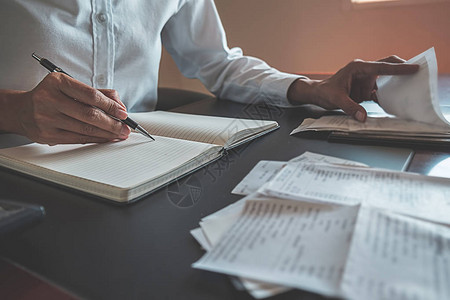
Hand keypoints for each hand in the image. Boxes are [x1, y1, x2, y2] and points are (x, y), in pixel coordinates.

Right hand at [11, 73, 130, 144]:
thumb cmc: (52, 96)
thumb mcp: (70, 86)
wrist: (22, 110)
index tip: (123, 112)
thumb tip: (119, 104)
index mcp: (58, 82)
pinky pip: (78, 139)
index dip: (110, 105)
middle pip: (89, 114)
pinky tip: (106, 138)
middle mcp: (50, 99)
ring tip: (119, 134)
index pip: (90, 95)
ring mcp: (47, 119)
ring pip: (85, 129)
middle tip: (126, 127)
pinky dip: (96, 139)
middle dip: (112, 123)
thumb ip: (96, 92)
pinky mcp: (47, 135)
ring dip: (107, 133)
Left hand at [287, 56, 418, 121]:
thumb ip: (350, 107)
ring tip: (411, 87)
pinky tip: (396, 101)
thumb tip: (362, 117)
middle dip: (402, 67)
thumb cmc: (325, 92)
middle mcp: (364, 71)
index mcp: (358, 68)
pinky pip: (380, 91)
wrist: (318, 94)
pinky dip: (388, 96)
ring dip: (397, 83)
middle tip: (418, 70)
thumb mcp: (336, 100)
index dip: (398, 68)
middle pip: (387, 66)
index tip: (413, 67)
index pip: (382, 67)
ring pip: (386, 79)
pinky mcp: (365, 89)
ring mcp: (365, 80)